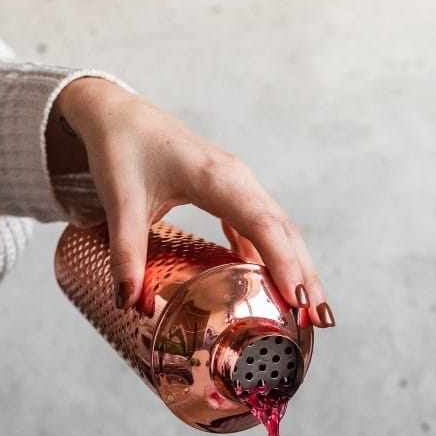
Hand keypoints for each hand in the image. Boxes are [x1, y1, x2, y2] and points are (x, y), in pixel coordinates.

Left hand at [48, 77, 331, 326]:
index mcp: (217, 178)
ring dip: (295, 268)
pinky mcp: (227, 192)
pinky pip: (258, 227)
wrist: (116, 114)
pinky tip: (271, 285)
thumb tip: (128, 302)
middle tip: (319, 321)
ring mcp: (236, 185)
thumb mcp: (119, 201)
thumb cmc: (120, 148)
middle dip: (305, 275)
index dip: (283, 263)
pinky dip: (269, 256)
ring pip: (277, 230)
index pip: (262, 225)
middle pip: (284, 232)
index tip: (299, 299)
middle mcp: (237, 179)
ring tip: (308, 312)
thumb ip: (125, 252)